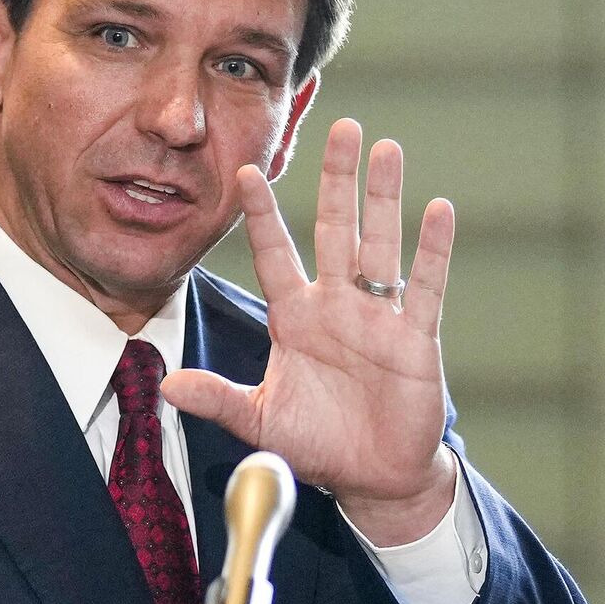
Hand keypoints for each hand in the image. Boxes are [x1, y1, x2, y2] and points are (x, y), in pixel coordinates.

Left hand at [160, 118, 456, 545]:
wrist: (371, 477)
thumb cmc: (316, 444)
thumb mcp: (258, 421)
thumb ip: (217, 399)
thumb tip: (166, 386)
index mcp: (294, 317)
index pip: (274, 253)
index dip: (261, 216)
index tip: (245, 171)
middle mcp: (336, 305)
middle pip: (334, 229)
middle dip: (335, 179)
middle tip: (341, 125)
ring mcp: (377, 315)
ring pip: (380, 243)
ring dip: (384, 197)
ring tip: (386, 148)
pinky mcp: (415, 337)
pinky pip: (424, 286)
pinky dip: (432, 250)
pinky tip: (438, 210)